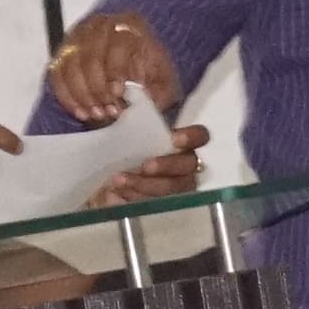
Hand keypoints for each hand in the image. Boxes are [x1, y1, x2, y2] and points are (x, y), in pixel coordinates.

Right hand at [45, 9, 182, 126]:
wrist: (135, 61)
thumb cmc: (150, 71)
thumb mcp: (164, 80)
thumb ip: (159, 91)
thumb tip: (141, 102)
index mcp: (130, 25)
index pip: (118, 43)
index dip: (116, 69)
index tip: (117, 93)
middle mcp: (100, 25)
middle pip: (91, 56)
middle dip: (98, 89)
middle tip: (108, 111)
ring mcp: (77, 37)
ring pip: (70, 65)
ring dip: (82, 95)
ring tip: (97, 115)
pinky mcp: (63, 52)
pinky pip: (57, 74)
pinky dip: (67, 96)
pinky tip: (80, 112)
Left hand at [97, 121, 211, 206]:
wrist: (108, 176)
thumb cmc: (125, 149)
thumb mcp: (127, 131)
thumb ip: (131, 120)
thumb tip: (131, 103)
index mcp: (182, 143)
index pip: (200, 136)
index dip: (191, 137)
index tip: (174, 139)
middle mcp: (185, 165)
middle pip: (188, 167)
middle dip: (166, 166)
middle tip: (145, 166)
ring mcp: (176, 187)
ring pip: (172, 188)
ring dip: (146, 185)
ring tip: (118, 181)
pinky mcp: (161, 205)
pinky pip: (155, 204)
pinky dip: (134, 199)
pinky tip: (115, 194)